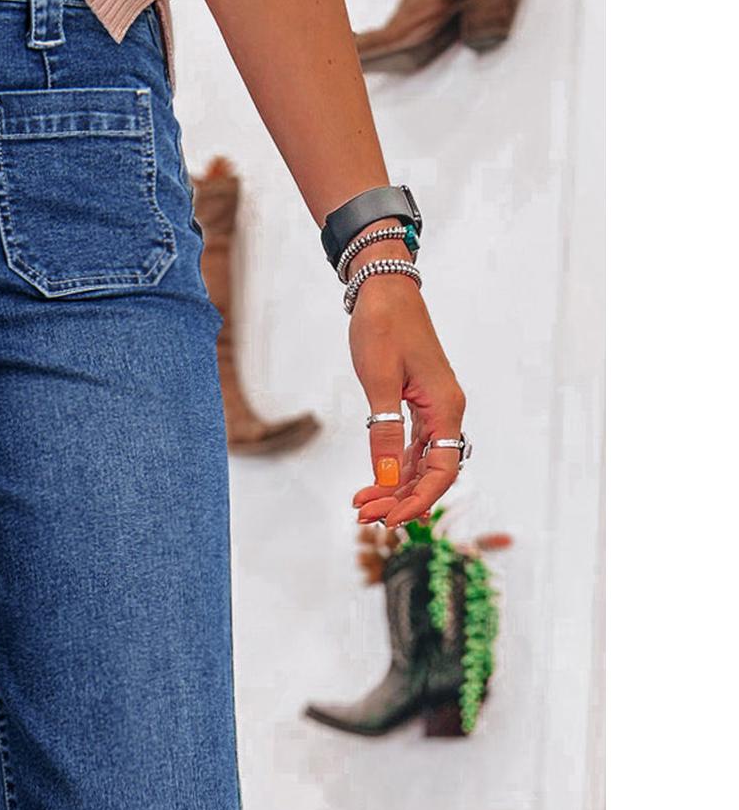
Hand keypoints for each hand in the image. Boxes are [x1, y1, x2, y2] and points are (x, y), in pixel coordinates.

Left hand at [347, 272, 466, 527]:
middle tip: (362, 516)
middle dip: (400, 499)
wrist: (384, 290)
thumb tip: (388, 478)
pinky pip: (415, 446)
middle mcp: (447, 411)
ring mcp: (435, 408)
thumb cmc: (382, 327)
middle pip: (432, 472)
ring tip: (362, 505)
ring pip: (422, 463)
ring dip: (395, 487)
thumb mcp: (379, 382)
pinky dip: (396, 467)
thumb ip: (385, 432)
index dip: (417, 500)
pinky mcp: (420, 404)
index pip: (442, 470)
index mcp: (445, 406)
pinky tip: (375, 483)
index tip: (388, 520)